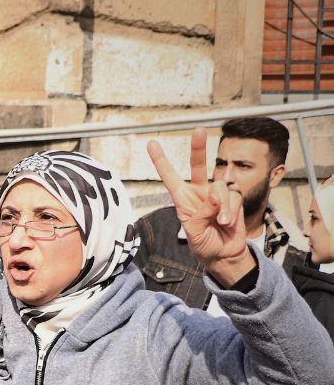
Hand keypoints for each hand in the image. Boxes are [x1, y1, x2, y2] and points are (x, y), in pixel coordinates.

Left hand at [146, 128, 254, 285]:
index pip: (170, 177)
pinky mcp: (233, 200)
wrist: (223, 254)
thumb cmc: (203, 243)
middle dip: (198, 148)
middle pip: (198, 166)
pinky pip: (234, 198)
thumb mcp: (194, 232)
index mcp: (182, 199)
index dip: (161, 161)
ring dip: (221, 205)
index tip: (151, 143)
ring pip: (220, 187)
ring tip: (219, 222)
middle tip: (199, 130)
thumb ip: (201, 214)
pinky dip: (230, 211)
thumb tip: (214, 198)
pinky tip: (227, 222)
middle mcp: (199, 193)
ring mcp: (217, 195)